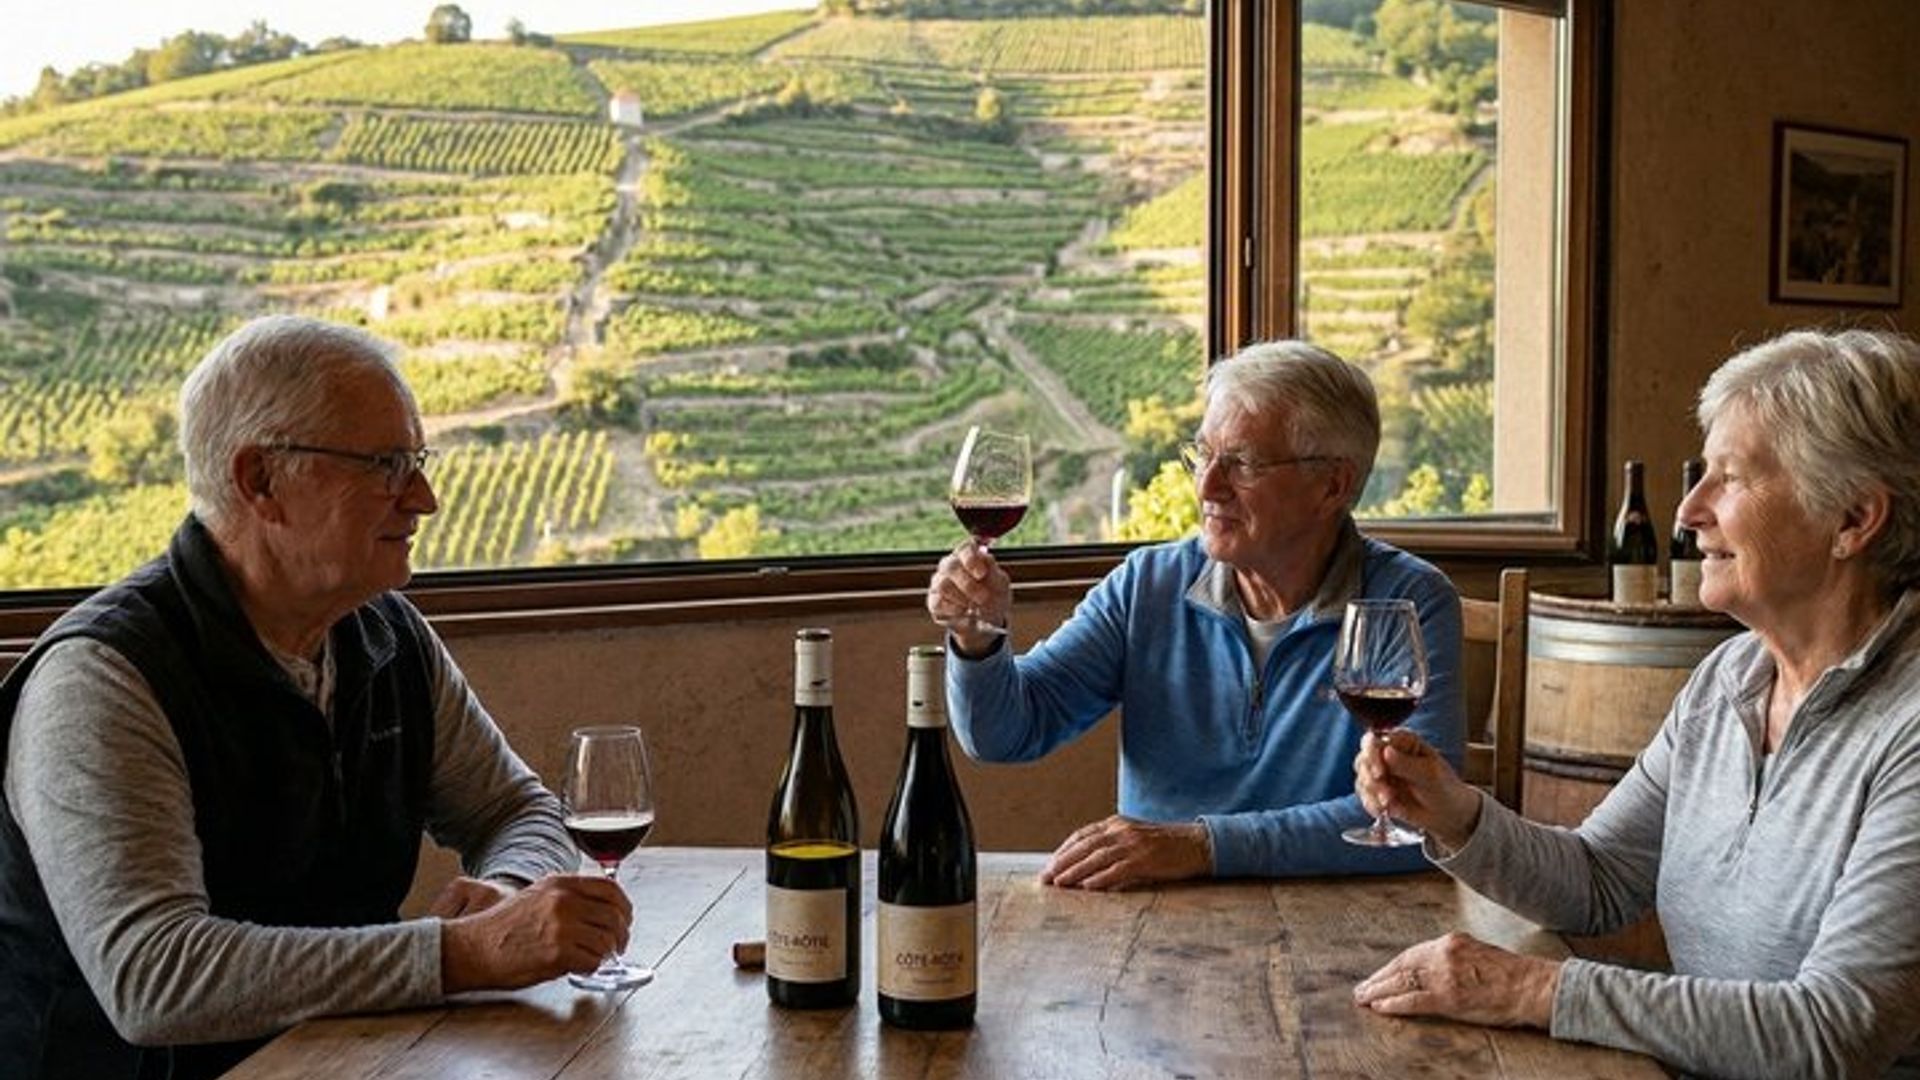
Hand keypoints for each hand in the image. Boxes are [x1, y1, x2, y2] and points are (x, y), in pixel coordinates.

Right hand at [440, 873, 631, 992]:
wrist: (471, 948)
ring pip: (607, 941)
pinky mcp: (558, 952)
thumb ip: (568, 898)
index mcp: (560, 884)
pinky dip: (590, 968)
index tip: (624, 920)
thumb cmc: (500, 928)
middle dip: (621, 936)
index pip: (611, 889)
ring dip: (605, 954)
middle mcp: (564, 900)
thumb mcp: (536, 897)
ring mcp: (562, 926)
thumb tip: (601, 912)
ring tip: (591, 959)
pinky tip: (577, 967)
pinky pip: (593, 962)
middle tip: (616, 947)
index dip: (624, 907)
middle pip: (615, 916)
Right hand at [927, 539, 1010, 654]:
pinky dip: (954, 610)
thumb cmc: (993, 597)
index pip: (965, 548)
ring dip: (962, 598)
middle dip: (968, 584)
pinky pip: (938, 603)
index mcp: (968, 556)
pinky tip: (964, 613)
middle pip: (950, 566)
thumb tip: (986, 557)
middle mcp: (950, 565)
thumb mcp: (1001, 585)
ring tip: (974, 607)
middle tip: (982, 597)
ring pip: (943, 585)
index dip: (971, 559)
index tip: (981, 574)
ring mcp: (939, 582)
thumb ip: (994, 572)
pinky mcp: (934, 601)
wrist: (987, 622)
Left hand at [1041, 815, 1211, 890]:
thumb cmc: (1166, 845)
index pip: (1082, 835)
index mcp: (1117, 823)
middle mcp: (1122, 831)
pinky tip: (1087, 887)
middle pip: (1084, 846)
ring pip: (1096, 857)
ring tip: (1059, 883)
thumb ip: (1113, 846)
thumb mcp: (1135, 837)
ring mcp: (1133, 844)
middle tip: (1046, 877)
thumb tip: (1089, 867)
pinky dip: (1100, 878)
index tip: (1051, 864)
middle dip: (1062, 862)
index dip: (1064, 850)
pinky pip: (1117, 870)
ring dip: (1074, 871)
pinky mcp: (1145, 860)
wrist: (1197, 844)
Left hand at [1353, 932, 1560, 1028]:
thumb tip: (1436, 967)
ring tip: (1363, 998)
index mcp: (1452, 941)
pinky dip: (1393, 1004)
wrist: (1534, 986)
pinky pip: (1413, 1000)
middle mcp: (1444, 953)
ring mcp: (1445, 975)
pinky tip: (1380, 1007)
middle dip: (1379, 978)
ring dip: (1379, 990)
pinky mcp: (1449, 996)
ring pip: (1402, 981)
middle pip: (1402, 966)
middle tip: (1362, 988)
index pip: (1412, 953)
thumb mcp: (1480, 953)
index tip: (1380, 975)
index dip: (1393, 966)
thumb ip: (1456, 957)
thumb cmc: (1513, 974)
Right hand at [1354, 729, 1481, 850]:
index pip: (1374, 740)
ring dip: (1373, 794)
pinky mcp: (1377, 791)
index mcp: (1402, 741)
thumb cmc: (1445, 788)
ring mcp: (1381, 772)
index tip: (1380, 774)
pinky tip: (1386, 811)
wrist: (1448, 815)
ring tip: (1390, 805)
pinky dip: (1372, 805)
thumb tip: (1386, 752)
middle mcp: (1388, 753)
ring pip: (1361, 778)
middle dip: (1371, 779)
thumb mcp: (1430, 775)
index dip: (1372, 755)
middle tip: (1387, 796)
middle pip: (1363, 759)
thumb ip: (1407, 764)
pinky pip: (1364, 796)